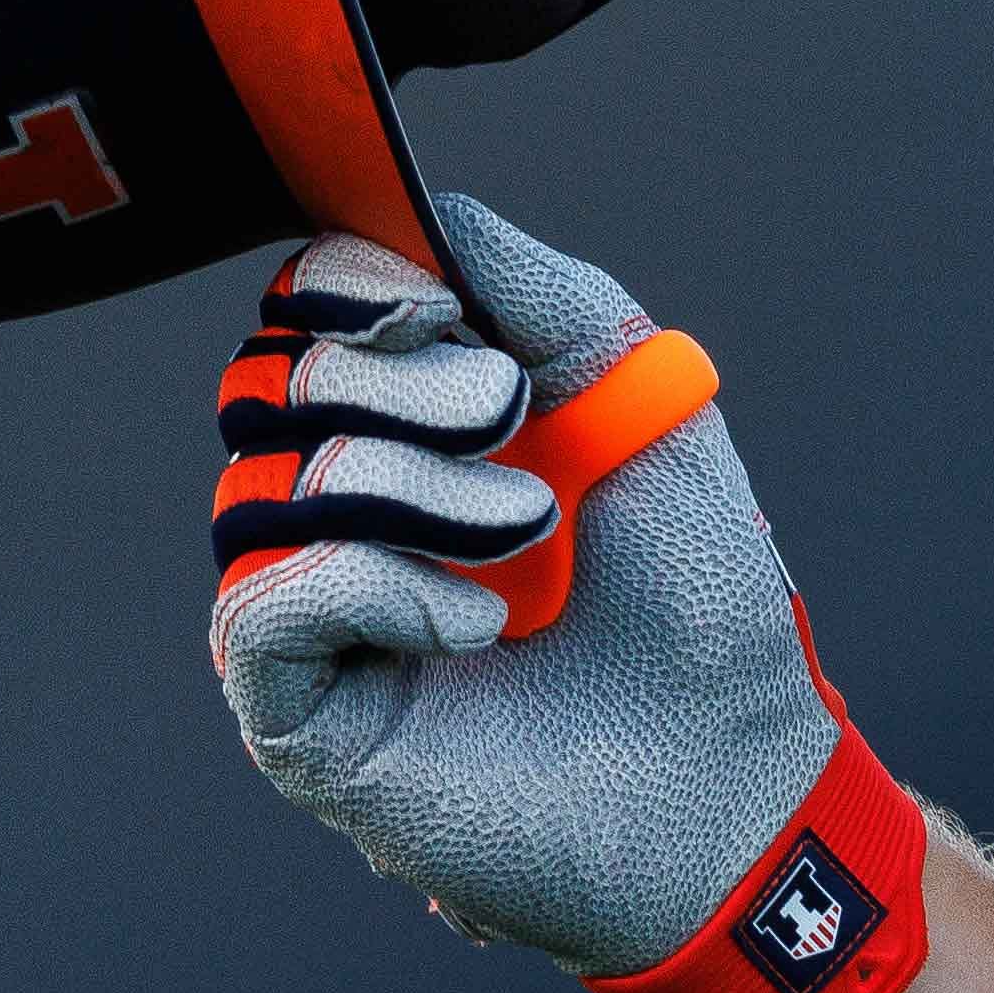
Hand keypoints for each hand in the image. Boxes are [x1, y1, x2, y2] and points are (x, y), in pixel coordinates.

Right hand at [207, 192, 927, 992]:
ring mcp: (316, 614)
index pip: (307, 312)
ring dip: (407, 484)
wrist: (733, 778)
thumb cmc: (700, 607)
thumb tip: (429, 214)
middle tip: (513, 420)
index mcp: (419, 426)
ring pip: (261, 486)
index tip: (436, 294)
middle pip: (269, 380)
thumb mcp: (646, 406)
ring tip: (526, 535)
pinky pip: (260, 600)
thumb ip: (544, 293)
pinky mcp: (300, 715)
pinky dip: (370, 582)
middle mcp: (346, 510)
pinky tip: (473, 621)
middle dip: (396, 378)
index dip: (348, 279)